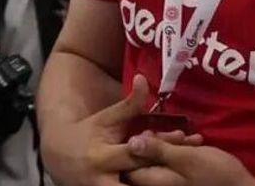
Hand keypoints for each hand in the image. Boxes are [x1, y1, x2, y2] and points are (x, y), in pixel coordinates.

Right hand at [42, 75, 202, 185]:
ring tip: (185, 176)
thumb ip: (129, 104)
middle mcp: (104, 180)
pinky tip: (169, 180)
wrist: (59, 157)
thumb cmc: (89, 133)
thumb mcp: (107, 119)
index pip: (137, 152)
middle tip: (194, 163)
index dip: (163, 145)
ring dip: (161, 182)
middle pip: (143, 178)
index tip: (187, 138)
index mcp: (103, 156)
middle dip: (169, 171)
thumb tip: (144, 78)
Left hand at [125, 138, 254, 185]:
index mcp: (154, 182)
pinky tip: (193, 143)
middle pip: (144, 159)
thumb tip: (129, 142)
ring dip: (170, 145)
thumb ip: (157, 150)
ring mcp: (170, 183)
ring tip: (188, 138)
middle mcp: (158, 185)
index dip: (137, 143)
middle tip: (177, 135)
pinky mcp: (180, 180)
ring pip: (158, 159)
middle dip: (157, 142)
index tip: (151, 131)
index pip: (130, 163)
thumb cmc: (216, 174)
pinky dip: (180, 152)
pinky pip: (171, 163)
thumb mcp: (186, 158)